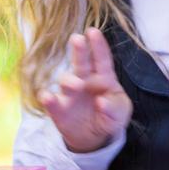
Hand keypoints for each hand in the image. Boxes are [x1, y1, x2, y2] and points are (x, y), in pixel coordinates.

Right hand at [39, 27, 132, 153]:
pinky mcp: (58, 108)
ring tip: (77, 85)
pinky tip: (47, 97)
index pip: (102, 59)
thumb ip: (115, 107)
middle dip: (79, 50)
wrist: (94, 137)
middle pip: (81, 62)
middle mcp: (84, 80)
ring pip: (65, 80)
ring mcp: (70, 93)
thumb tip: (101, 101)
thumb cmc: (110, 116)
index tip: (93, 32)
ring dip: (69, 80)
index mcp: (104, 78)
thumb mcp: (121, 113)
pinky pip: (50, 101)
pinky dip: (47, 99)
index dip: (98, 45)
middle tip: (77, 39)